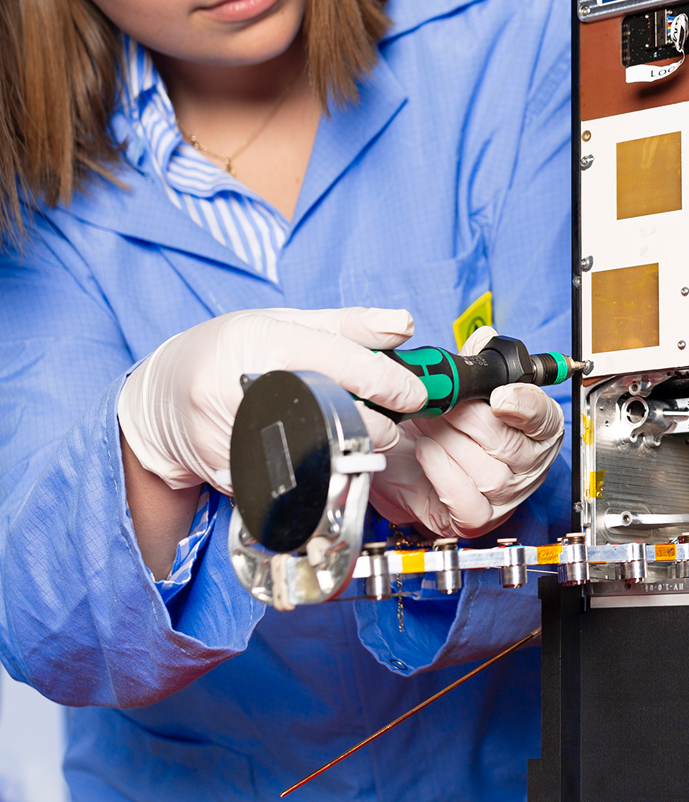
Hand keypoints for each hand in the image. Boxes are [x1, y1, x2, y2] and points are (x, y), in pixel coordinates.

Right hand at [117, 307, 427, 492]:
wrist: (161, 398)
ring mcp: (228, 432)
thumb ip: (348, 325)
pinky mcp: (225, 472)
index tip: (414, 394)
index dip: (384, 380)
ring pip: (312, 454)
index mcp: (258, 339)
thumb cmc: (231, 350)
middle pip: (328, 413)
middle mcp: (238, 384)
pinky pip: (286, 480)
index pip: (335, 361)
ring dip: (346, 451)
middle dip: (373, 426)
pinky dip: (312, 471)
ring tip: (352, 437)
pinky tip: (313, 456)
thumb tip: (404, 325)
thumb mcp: (285, 322)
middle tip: (388, 426)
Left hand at [369, 326, 565, 537]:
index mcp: (535, 429)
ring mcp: (504, 496)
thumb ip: (475, 363)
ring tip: (429, 425)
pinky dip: (442, 472)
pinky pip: (466, 499)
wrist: (403, 460)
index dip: (525, 405)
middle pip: (510, 445)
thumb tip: (483, 340)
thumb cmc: (439, 424)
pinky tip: (427, 451)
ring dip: (450, 442)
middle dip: (469, 419)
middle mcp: (527, 465)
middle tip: (444, 404)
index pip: (545, 418)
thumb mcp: (460, 389)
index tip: (499, 395)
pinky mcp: (475, 519)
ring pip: (488, 473)